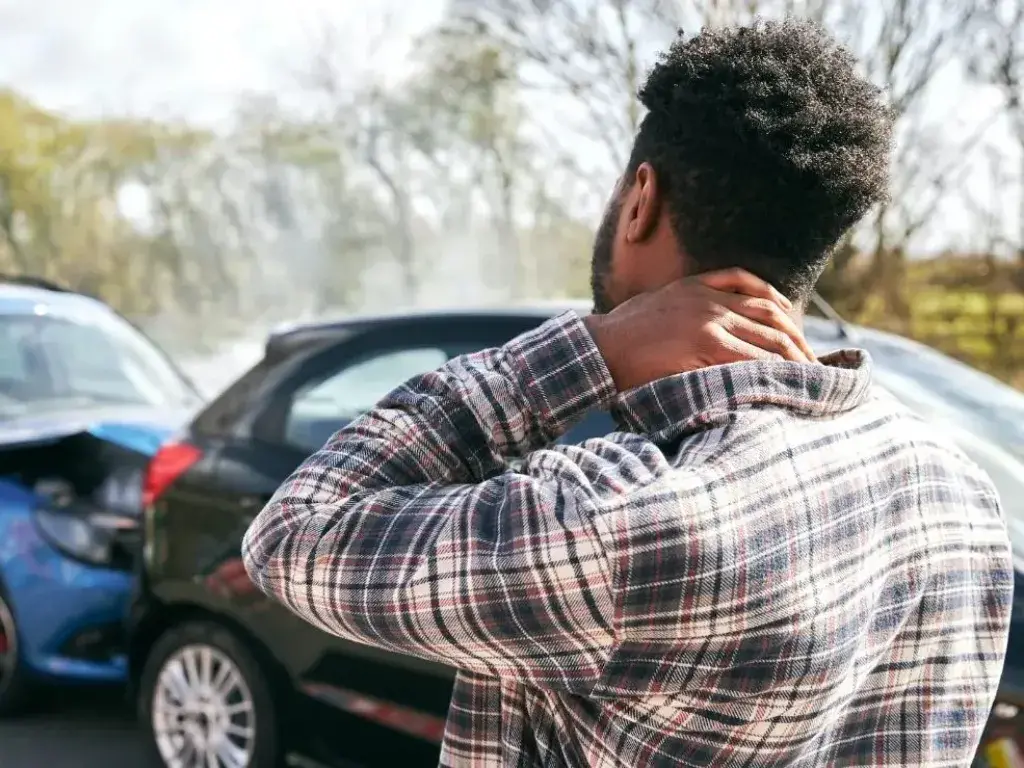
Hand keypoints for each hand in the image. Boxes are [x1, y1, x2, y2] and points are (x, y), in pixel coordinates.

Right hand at [583, 268, 816, 391]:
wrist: (599, 348)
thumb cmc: (622, 336)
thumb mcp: (657, 307)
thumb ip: (688, 308)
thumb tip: (712, 330)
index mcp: (698, 285)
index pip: (757, 292)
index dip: (784, 314)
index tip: (796, 335)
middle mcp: (709, 299)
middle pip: (771, 314)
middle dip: (797, 340)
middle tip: (813, 363)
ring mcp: (709, 320)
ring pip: (767, 336)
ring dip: (792, 359)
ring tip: (808, 378)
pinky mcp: (705, 344)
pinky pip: (750, 357)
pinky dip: (771, 370)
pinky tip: (783, 381)